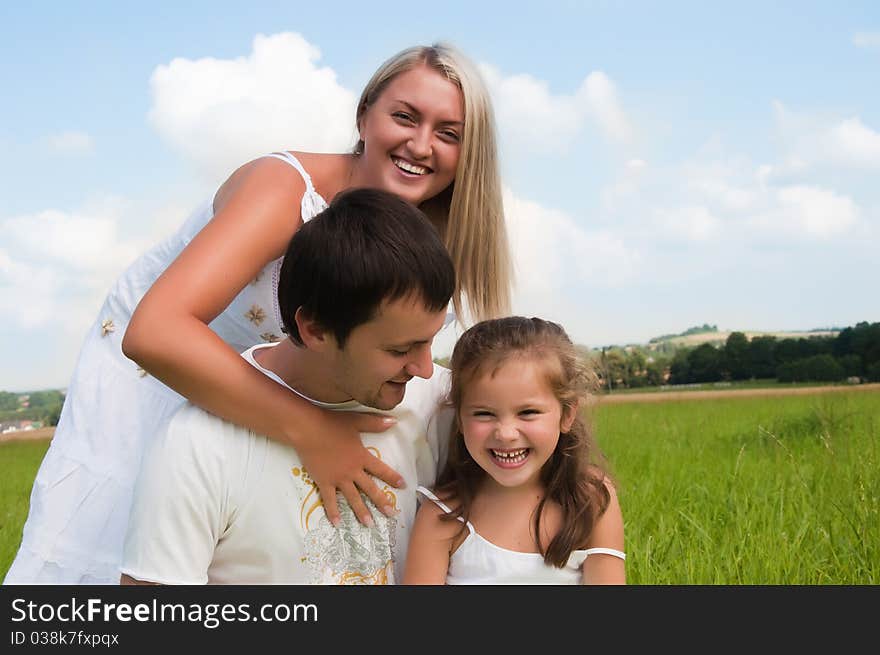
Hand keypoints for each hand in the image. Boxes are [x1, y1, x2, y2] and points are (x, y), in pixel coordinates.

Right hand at [296, 409, 403, 527]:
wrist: (307, 430)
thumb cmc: (331, 423)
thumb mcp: (356, 420)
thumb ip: (375, 423)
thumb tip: (394, 421)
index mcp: (361, 457)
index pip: (381, 470)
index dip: (392, 477)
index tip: (403, 486)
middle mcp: (352, 471)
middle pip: (370, 489)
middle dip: (382, 502)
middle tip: (391, 514)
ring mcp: (338, 478)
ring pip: (353, 498)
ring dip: (362, 512)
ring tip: (369, 525)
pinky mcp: (323, 482)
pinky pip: (330, 500)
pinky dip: (333, 512)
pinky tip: (337, 524)